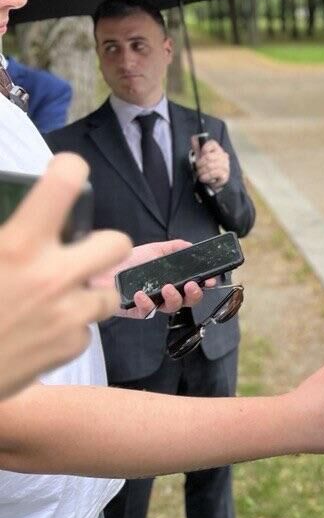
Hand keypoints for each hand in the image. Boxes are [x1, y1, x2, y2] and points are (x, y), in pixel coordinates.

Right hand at [0, 154, 131, 398]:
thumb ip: (5, 233)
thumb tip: (12, 222)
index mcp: (18, 246)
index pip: (65, 184)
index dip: (69, 171)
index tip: (65, 173)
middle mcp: (53, 276)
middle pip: (117, 243)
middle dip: (100, 246)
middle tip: (75, 254)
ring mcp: (68, 314)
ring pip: (109, 292)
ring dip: (87, 293)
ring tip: (56, 299)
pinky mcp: (71, 347)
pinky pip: (85, 330)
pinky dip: (68, 330)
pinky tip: (40, 333)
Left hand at [108, 239, 219, 318]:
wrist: (101, 270)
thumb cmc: (126, 261)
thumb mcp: (153, 250)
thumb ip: (174, 247)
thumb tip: (191, 245)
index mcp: (171, 281)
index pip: (192, 287)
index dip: (204, 285)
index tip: (210, 280)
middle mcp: (164, 294)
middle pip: (187, 302)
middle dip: (194, 295)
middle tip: (192, 285)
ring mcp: (152, 304)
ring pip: (171, 308)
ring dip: (174, 298)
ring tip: (168, 288)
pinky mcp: (137, 312)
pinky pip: (147, 312)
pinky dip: (147, 303)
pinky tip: (142, 293)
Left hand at [191, 137, 230, 190]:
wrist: (211, 183)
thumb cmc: (205, 168)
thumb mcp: (200, 158)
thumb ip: (197, 148)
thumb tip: (193, 137)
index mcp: (218, 150)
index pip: (212, 144)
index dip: (204, 149)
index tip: (200, 156)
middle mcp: (224, 156)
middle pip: (208, 156)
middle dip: (200, 164)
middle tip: (197, 169)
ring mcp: (226, 166)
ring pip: (210, 166)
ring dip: (202, 172)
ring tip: (200, 174)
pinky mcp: (225, 175)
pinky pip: (214, 173)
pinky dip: (206, 177)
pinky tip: (204, 178)